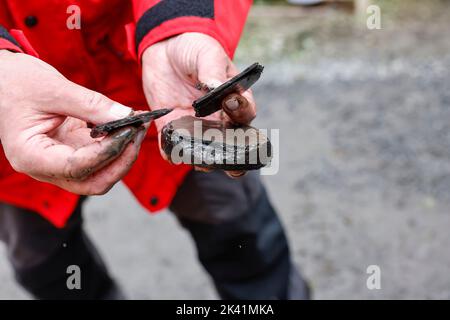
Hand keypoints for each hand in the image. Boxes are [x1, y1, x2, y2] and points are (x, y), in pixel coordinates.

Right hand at [0, 50, 147, 194]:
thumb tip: (127, 116)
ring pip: (99, 174)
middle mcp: (45, 167)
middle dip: (121, 161)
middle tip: (138, 132)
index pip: (77, 167)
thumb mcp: (54, 89)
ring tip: (136, 126)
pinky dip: (115, 145)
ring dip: (122, 155)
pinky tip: (127, 125)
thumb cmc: (15, 82)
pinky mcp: (70, 151)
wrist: (0, 78)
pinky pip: (98, 157)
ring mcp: (58, 162)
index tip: (128, 130)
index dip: (108, 152)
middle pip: (93, 181)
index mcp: (31, 156)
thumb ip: (92, 105)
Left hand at [142, 32, 256, 177]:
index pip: (245, 114)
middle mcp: (219, 118)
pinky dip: (172, 152)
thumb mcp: (208, 54)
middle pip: (230, 144)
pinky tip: (171, 154)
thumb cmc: (195, 49)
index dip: (242, 113)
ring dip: (203, 158)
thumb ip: (213, 71)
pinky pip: (174, 145)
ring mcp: (196, 126)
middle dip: (233, 158)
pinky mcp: (173, 127)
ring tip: (199, 160)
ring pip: (204, 150)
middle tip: (233, 166)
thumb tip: (216, 88)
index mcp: (235, 100)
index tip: (230, 104)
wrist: (165, 49)